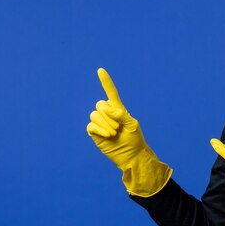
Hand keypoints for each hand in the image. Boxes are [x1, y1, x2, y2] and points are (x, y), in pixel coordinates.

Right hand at [87, 69, 171, 196]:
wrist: (130, 155)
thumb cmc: (134, 139)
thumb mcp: (132, 125)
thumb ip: (121, 114)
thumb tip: (107, 108)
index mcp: (118, 108)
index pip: (111, 92)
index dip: (105, 82)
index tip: (100, 70)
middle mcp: (107, 113)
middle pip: (99, 104)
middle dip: (109, 115)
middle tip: (118, 127)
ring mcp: (100, 122)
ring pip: (94, 115)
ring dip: (106, 124)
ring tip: (114, 133)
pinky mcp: (94, 132)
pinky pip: (90, 126)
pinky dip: (99, 130)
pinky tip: (107, 136)